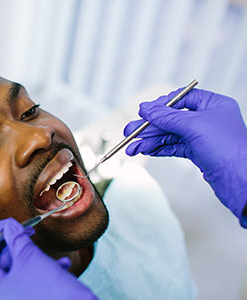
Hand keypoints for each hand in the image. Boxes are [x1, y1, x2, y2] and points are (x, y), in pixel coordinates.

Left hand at [0, 218, 96, 299]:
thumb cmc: (51, 294)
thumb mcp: (30, 259)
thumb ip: (16, 238)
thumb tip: (9, 225)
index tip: (9, 225)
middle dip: (18, 246)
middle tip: (29, 232)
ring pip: (17, 273)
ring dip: (35, 259)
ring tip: (51, 254)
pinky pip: (28, 284)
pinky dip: (43, 273)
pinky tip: (61, 265)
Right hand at [124, 88, 246, 225]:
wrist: (242, 182)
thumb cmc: (227, 149)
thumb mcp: (193, 126)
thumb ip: (167, 117)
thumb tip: (146, 108)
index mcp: (213, 105)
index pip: (181, 99)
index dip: (161, 105)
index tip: (144, 112)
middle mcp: (208, 119)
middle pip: (171, 119)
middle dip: (149, 127)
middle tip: (130, 133)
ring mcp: (203, 137)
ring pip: (169, 135)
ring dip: (149, 141)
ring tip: (131, 148)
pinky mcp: (198, 153)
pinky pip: (173, 147)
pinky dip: (158, 149)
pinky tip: (144, 151)